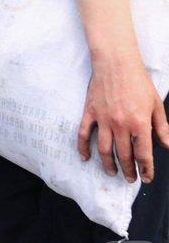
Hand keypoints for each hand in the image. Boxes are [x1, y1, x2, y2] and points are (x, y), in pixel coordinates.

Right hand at [79, 54, 168, 182]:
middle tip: (131, 179)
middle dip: (129, 170)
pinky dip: (83, 147)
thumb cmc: (138, 82)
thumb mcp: (156, 105)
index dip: (146, 169)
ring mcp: (103, 119)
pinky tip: (85, 157)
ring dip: (108, 165)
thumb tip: (168, 146)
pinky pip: (84, 134)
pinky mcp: (90, 113)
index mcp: (140, 123)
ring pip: (104, 149)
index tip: (147, 178)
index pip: (144, 154)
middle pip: (124, 155)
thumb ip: (162, 128)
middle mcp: (121, 125)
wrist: (116, 63)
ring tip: (112, 173)